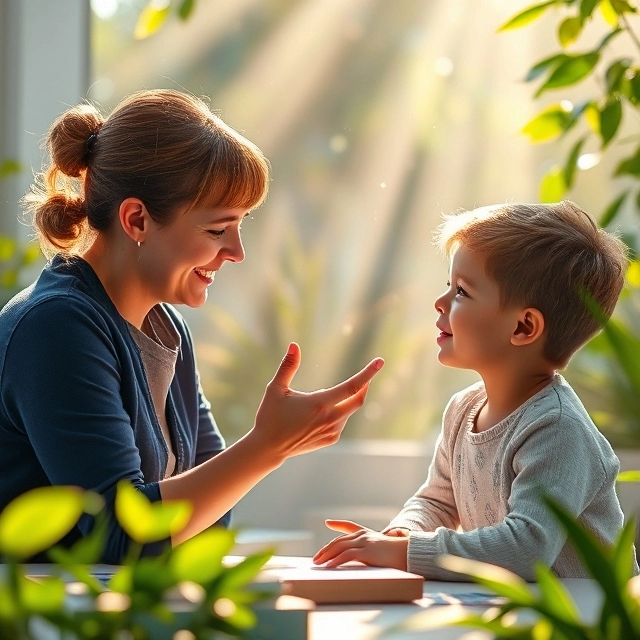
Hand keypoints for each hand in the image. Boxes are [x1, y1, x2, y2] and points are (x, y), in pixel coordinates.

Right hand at [252, 343, 383, 460]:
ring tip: (323, 396)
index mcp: (320, 404)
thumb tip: (294, 345)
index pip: (352, 386)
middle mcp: (330, 419)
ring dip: (346, 399)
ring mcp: (332, 431)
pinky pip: (342, 421)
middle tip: (366, 375)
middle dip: (365, 385)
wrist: (269, 448)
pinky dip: (339, 411)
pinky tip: (321, 411)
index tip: (380, 362)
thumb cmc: (270, 416)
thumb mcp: (275, 389)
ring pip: (349, 410)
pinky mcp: (331, 439)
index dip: (368, 373)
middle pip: (359, 399)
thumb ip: (287, 366)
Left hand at [313, 519, 408, 570]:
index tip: (329, 522)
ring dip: (326, 555)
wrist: (410, 553)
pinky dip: (335, 561)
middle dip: (326, 549)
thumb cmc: (398, 555)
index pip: (350, 526)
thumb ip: (372, 551)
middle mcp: (364, 535)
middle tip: (316, 558)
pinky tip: (329, 566)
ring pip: (340, 547)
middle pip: (339, 541)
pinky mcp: (366, 551)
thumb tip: (364, 558)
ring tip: (318, 563)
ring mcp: (364, 542)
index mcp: (368, 533)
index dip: (338, 524)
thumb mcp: (383, 550)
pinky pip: (346, 556)